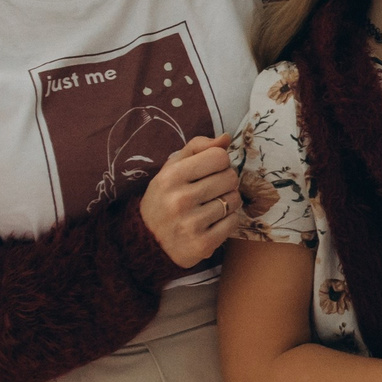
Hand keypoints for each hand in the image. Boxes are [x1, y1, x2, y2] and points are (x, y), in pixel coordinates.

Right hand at [141, 136, 244, 267]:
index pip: (219, 156)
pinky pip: (233, 222)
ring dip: (228, 202)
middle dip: (225, 181)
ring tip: (212, 206)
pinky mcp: (202, 244)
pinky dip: (228, 220)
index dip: (219, 162)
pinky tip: (213, 222)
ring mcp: (191, 224)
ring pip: (234, 200)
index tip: (210, 171)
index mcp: (171, 177)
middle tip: (212, 190)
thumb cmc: (164, 198)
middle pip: (230, 177)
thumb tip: (226, 138)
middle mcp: (180, 200)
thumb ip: (196, 148)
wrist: (147, 242)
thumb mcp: (171, 169)